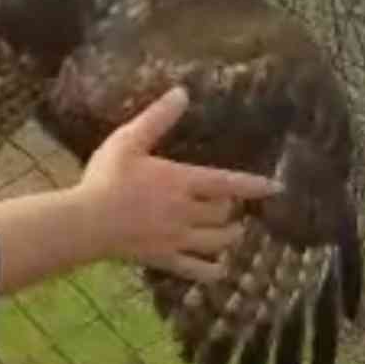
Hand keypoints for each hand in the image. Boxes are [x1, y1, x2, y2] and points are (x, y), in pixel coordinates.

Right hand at [74, 86, 282, 280]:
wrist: (87, 222)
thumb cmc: (107, 178)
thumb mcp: (129, 140)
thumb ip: (157, 118)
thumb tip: (183, 92)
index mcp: (182, 181)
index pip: (227, 183)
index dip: (253, 185)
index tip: (276, 187)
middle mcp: (187, 211)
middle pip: (223, 213)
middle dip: (232, 209)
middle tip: (233, 206)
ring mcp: (177, 238)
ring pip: (217, 242)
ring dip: (230, 237)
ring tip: (234, 233)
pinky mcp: (164, 259)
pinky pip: (196, 269)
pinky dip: (212, 271)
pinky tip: (219, 270)